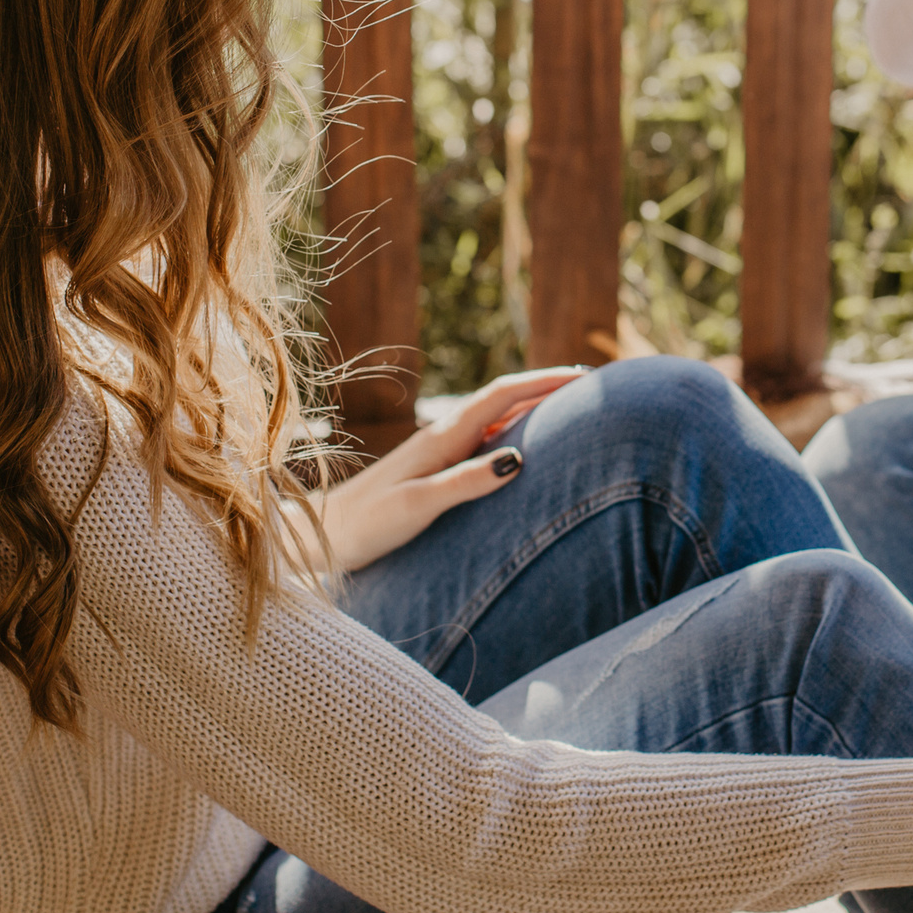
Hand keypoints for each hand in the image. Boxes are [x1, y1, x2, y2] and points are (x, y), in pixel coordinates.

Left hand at [312, 367, 586, 572]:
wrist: (323, 534)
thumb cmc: (367, 525)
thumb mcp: (417, 507)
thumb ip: (464, 483)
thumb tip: (517, 460)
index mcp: (442, 438)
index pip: (501, 397)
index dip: (543, 384)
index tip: (583, 378)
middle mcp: (442, 436)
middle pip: (502, 399)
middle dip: (544, 388)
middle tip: (589, 385)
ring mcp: (437, 450)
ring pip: (493, 417)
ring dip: (530, 406)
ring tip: (568, 407)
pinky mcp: (432, 467)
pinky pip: (483, 437)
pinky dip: (512, 429)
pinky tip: (522, 442)